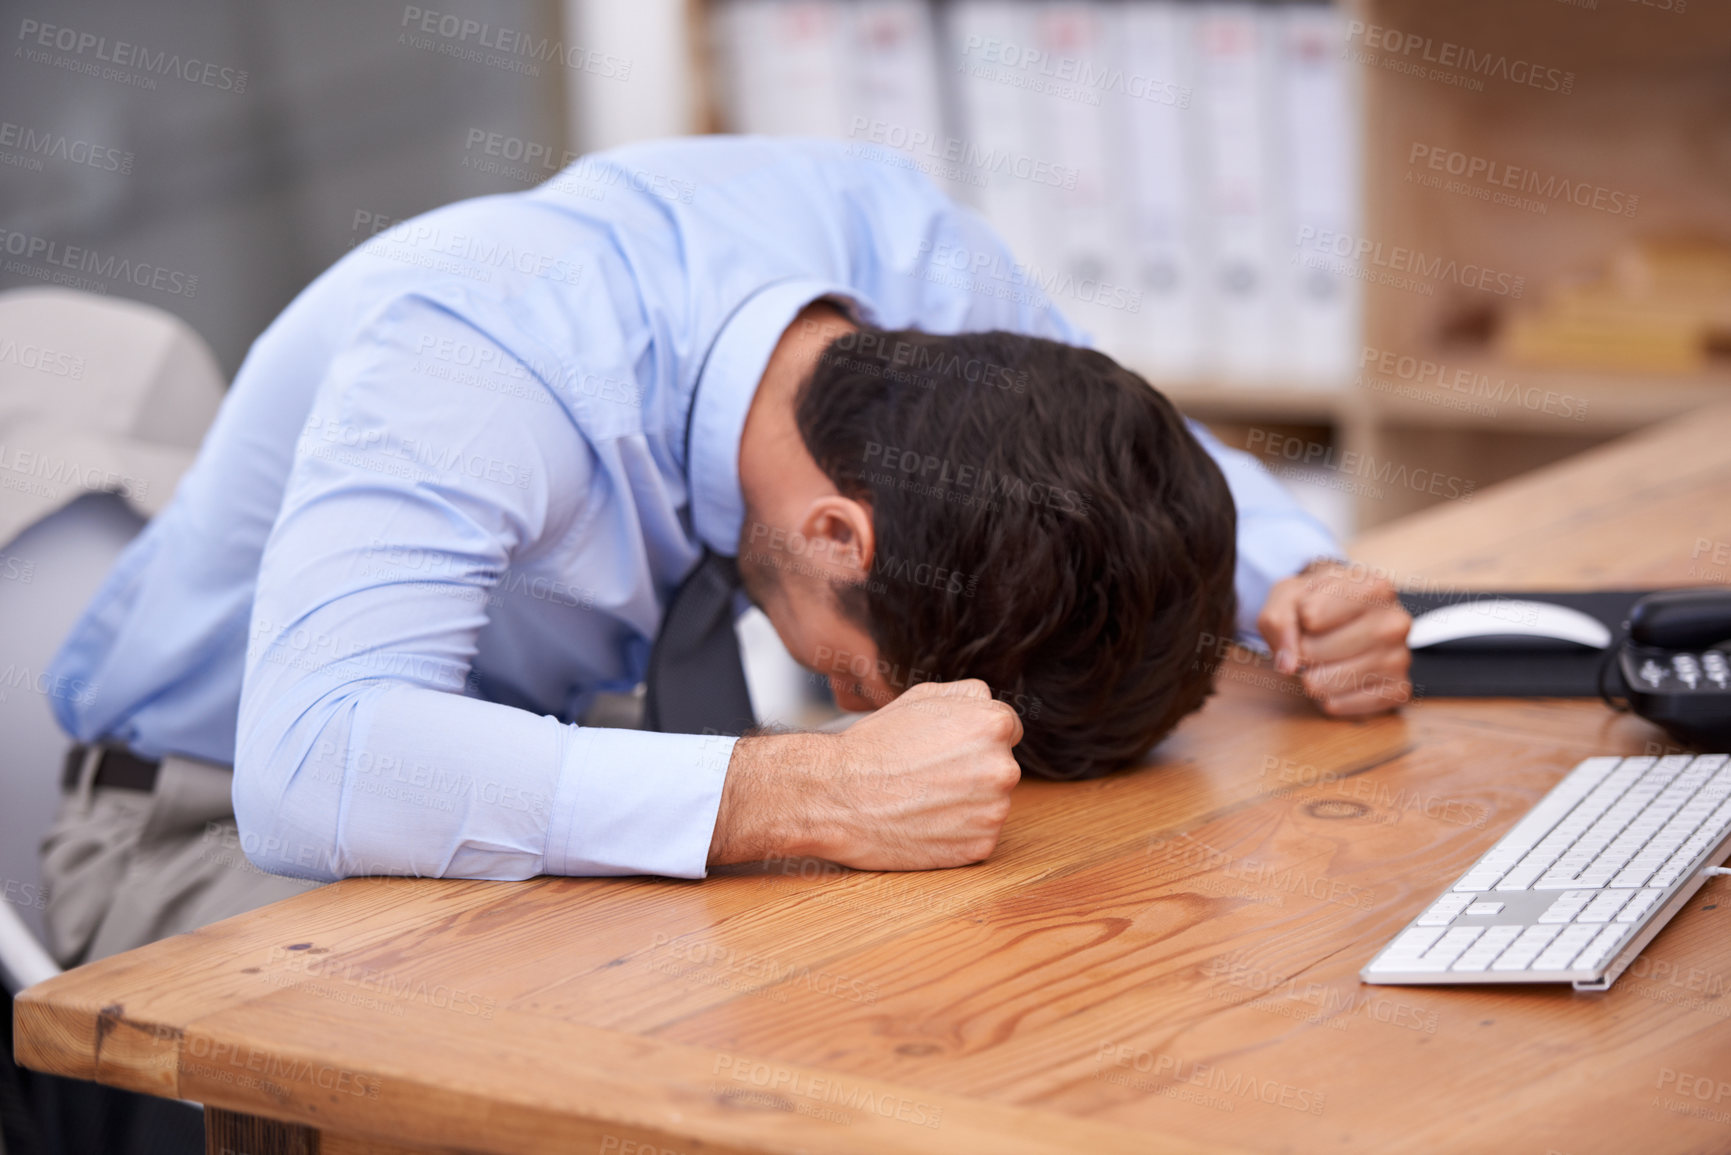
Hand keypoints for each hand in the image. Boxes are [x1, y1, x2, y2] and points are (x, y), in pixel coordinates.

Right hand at [708, 679, 1022, 870]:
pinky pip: (978, 837)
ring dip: (965, 804)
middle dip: (972, 771)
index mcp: (995, 724)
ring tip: (921, 798)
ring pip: (990, 804)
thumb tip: (991, 706)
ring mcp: (994, 811)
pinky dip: (955, 834)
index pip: (1006, 730)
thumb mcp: (922, 697)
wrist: (836, 795)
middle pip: (1000, 768)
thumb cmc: (874, 744)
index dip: (971, 739)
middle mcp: (1003, 768)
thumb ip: (969, 696)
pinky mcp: (980, 848)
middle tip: (927, 775)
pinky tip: (924, 822)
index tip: (943, 750)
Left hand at [1257, 561, 1412, 716]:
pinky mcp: (1398, 690)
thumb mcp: (1290, 595)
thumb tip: (1289, 664)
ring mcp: (1401, 657)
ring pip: (1325, 682)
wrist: (1347, 619)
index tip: (1308, 616)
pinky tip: (1335, 681)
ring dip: (1311, 676)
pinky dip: (1326, 698)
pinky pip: (1339, 705)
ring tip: (1323, 661)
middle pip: (1314, 651)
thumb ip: (1278, 620)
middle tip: (1312, 643)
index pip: (1311, 615)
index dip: (1297, 621)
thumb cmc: (1318, 603)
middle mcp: (1395, 621)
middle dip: (1301, 651)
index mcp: (1373, 587)